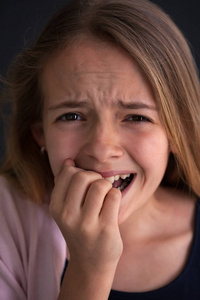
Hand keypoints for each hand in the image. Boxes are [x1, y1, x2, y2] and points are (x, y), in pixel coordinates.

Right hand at [50, 159, 122, 274]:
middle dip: (95, 177)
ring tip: (106, 196)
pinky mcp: (105, 229)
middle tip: (98, 188)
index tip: (86, 182)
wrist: (91, 264)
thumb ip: (65, 186)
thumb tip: (69, 161)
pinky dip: (115, 195)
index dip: (81, 172)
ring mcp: (86, 223)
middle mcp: (68, 215)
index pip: (68, 173)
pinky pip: (114, 195)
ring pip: (100, 184)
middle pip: (84, 176)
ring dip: (107, 186)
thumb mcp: (65, 211)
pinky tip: (112, 205)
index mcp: (56, 207)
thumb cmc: (80, 231)